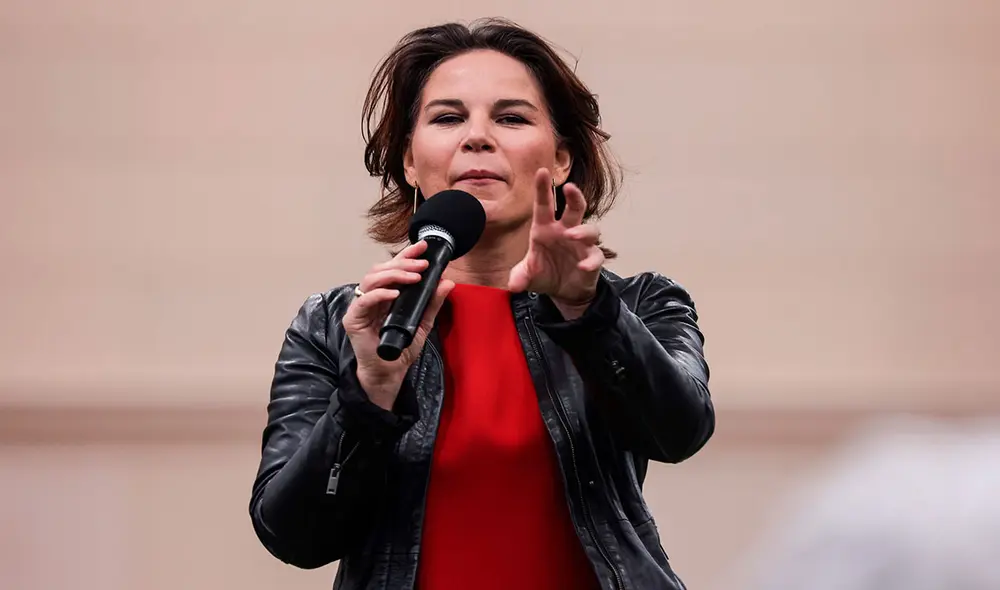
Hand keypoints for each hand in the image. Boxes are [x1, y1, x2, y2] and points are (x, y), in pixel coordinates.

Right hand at [343, 241, 454, 410]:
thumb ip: (432, 303)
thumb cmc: (401, 349)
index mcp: (385, 294)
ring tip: (414, 277)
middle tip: (423, 265)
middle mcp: (371, 297)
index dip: (406, 255)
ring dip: (394, 274)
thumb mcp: (423, 323)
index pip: (393, 268)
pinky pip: (364, 300)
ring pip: (371, 279)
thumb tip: (447, 282)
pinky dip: (380, 294)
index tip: (423, 246)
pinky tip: (395, 293)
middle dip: (403, 263)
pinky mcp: (353, 319)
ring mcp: (360, 307)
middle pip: (381, 269)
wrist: (389, 373)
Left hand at [508, 168, 603, 317]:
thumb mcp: (528, 277)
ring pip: (590, 229)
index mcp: (545, 229)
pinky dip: (591, 260)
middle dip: (574, 197)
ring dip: (583, 230)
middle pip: (574, 208)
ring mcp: (581, 244)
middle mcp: (565, 231)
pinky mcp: (592, 259)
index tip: (542, 171)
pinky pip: (596, 256)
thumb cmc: (544, 274)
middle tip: (570, 188)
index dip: (543, 189)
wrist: (563, 291)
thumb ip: (520, 277)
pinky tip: (583, 266)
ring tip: (572, 234)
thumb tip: (514, 286)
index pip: (544, 206)